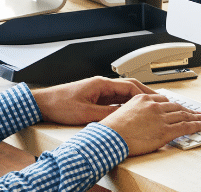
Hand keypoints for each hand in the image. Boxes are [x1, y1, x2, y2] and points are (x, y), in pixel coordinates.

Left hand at [33, 76, 156, 125]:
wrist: (42, 103)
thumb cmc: (59, 104)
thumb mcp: (84, 113)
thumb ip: (105, 114)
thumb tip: (122, 116)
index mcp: (101, 84)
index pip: (129, 86)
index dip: (144, 94)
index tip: (154, 100)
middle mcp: (102, 85)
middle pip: (129, 87)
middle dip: (144, 93)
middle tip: (157, 101)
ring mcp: (98, 91)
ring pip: (122, 93)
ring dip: (135, 99)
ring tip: (147, 106)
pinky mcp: (94, 97)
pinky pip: (114, 99)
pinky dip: (124, 104)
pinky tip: (129, 111)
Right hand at [100, 93, 200, 155]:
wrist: (108, 138)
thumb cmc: (110, 129)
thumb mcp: (121, 111)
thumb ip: (134, 111)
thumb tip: (136, 117)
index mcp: (143, 98)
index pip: (164, 100)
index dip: (174, 105)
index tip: (179, 107)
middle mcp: (154, 106)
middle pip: (176, 106)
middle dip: (188, 110)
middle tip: (198, 112)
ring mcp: (161, 118)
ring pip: (183, 115)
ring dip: (196, 117)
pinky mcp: (165, 131)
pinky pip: (185, 127)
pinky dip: (196, 125)